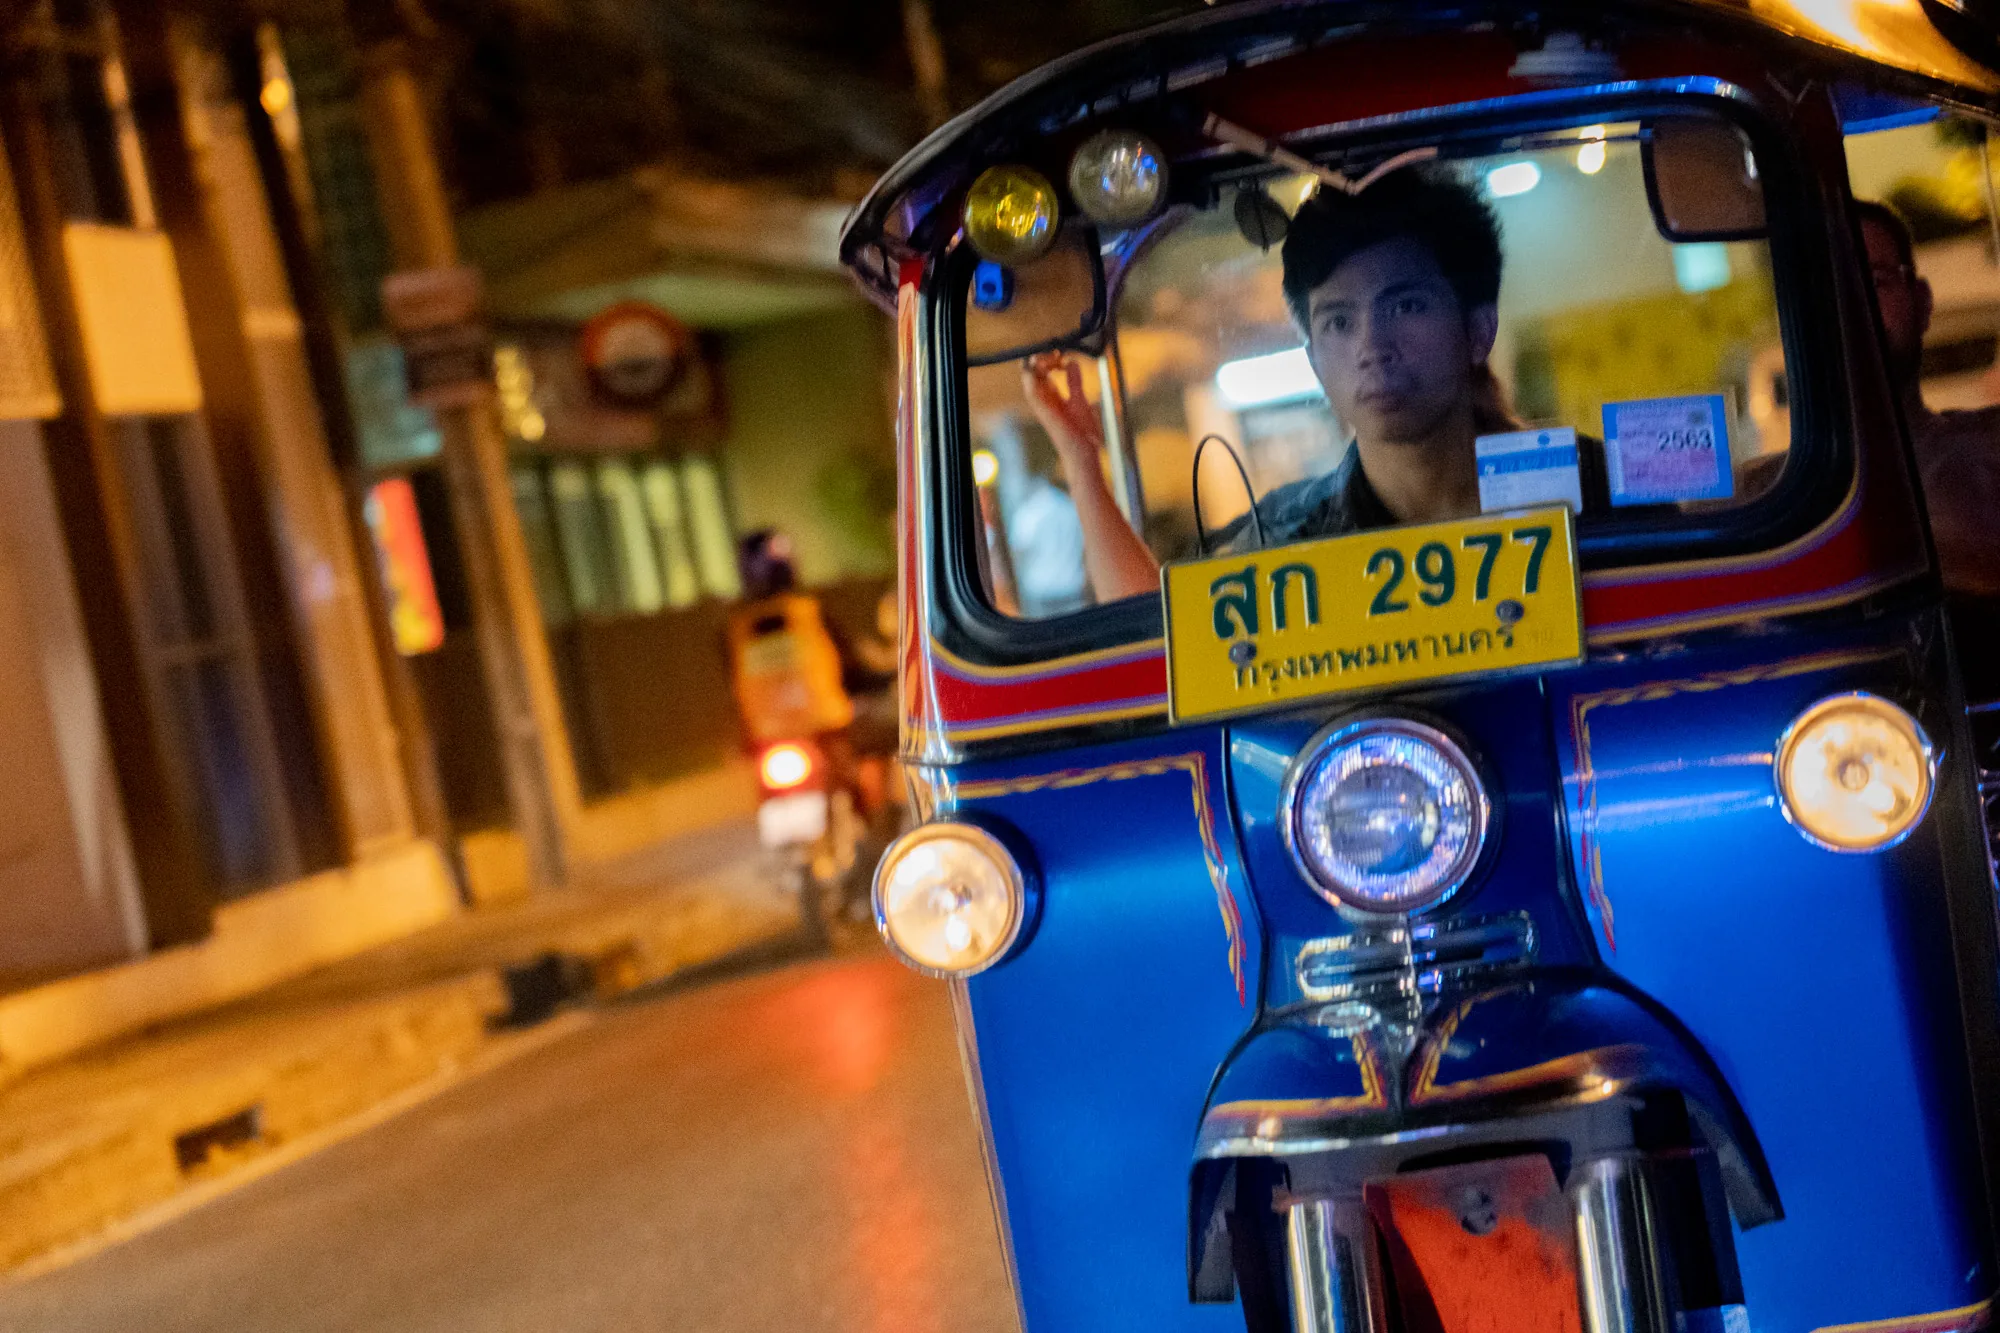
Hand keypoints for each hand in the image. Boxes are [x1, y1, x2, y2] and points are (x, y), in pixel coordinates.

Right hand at [1021, 352, 1101, 469]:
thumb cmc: (1082, 433)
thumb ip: (1074, 382)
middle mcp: (1044, 400)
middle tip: (1056, 354)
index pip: (1042, 371)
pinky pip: (1032, 393)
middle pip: (1033, 371)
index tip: (1061, 354)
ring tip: (1046, 357)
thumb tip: (1071, 362)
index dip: (1049, 358)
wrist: (1084, 454)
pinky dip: (1031, 379)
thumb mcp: (1079, 400)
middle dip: (1042, 358)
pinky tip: (1034, 367)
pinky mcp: (1044, 412)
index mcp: (1052, 397)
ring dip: (1035, 365)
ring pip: (1029, 379)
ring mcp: (1042, 406)